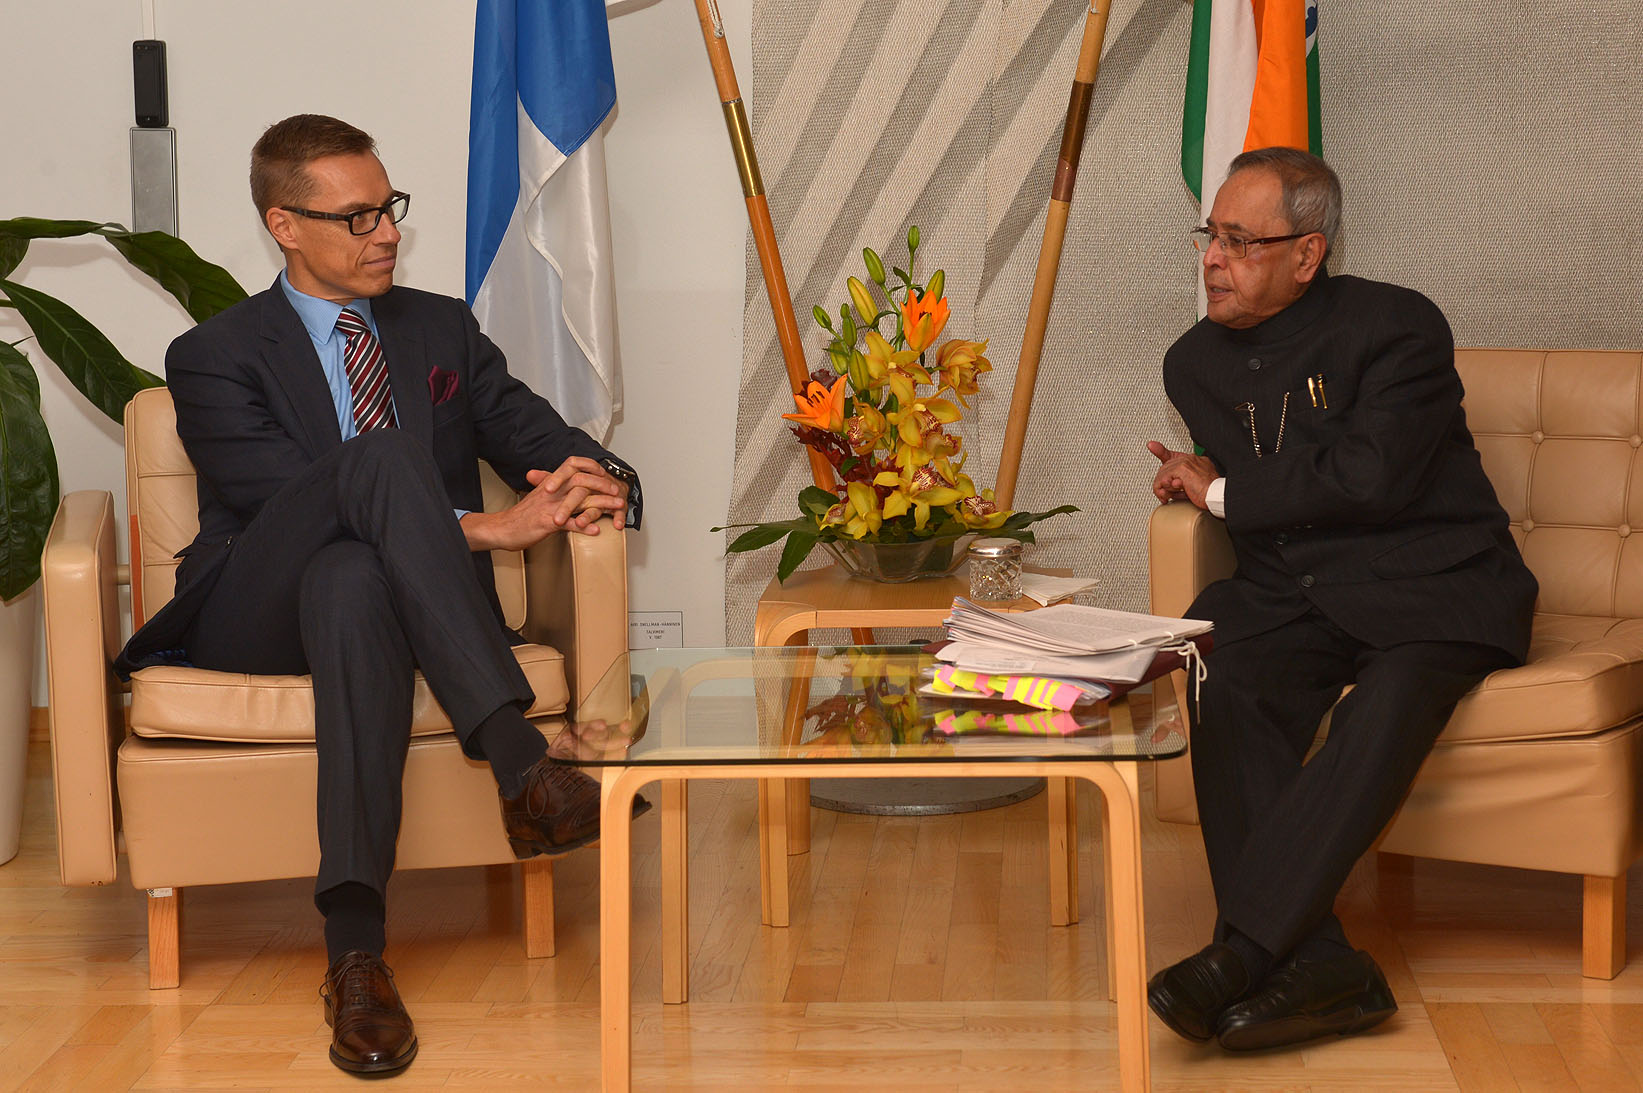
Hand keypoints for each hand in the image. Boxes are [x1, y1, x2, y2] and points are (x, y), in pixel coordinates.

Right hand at [461, 456, 630, 550]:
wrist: (503, 528)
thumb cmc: (522, 516)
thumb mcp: (539, 497)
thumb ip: (554, 489)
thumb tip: (570, 486)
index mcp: (550, 483)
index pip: (573, 466)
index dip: (591, 468)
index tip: (605, 474)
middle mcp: (551, 492)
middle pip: (582, 481)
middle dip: (603, 485)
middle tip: (617, 492)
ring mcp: (550, 507)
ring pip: (580, 501)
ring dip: (602, 504)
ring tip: (617, 508)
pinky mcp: (547, 523)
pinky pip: (569, 523)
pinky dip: (584, 526)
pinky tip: (596, 529)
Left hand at [1147, 440, 1217, 509]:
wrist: (1216, 496)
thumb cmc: (1208, 495)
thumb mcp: (1189, 489)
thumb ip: (1177, 484)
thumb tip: (1167, 485)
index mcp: (1194, 461)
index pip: (1173, 455)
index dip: (1161, 451)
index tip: (1152, 445)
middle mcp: (1190, 459)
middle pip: (1165, 467)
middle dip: (1161, 483)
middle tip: (1164, 495)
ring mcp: (1187, 462)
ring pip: (1163, 473)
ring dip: (1162, 488)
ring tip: (1169, 496)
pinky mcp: (1183, 469)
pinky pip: (1164, 478)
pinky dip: (1165, 488)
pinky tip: (1172, 493)